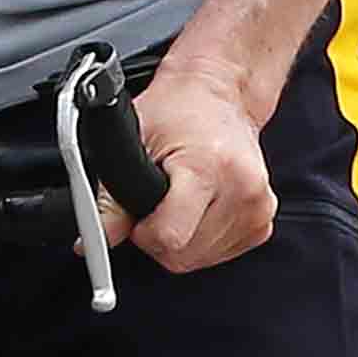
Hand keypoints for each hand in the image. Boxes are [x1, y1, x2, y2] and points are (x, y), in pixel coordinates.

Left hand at [123, 57, 273, 274]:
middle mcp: (242, 190)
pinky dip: (199, 239)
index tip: (139, 215)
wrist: (220, 95)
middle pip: (182, 255)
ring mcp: (258, 209)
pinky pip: (217, 254)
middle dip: (159, 237)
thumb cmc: (178, 111)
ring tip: (180, 198)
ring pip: (198, 260)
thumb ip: (111, 198)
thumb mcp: (134, 142)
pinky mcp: (263, 222)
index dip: (143, 233)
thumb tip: (94, 241)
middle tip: (158, 200)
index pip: (169, 237)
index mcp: (209, 168)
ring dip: (179, 239)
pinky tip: (199, 207)